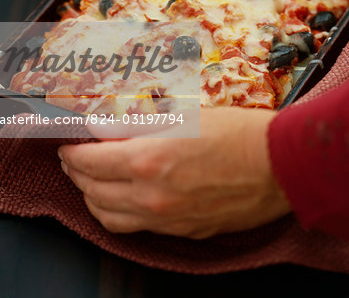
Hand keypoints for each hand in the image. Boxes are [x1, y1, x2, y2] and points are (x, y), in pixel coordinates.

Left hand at [58, 107, 290, 238]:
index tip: (68, 143)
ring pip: (108, 217)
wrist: (281, 166)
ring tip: (91, 181)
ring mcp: (167, 219)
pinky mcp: (182, 231)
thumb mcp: (184, 117)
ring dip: (92, 198)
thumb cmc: (239, 133)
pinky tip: (122, 200)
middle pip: (92, 190)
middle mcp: (151, 196)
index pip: (89, 160)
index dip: (72, 150)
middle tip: (74, 158)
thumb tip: (104, 127)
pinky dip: (118, 214)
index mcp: (148, 161)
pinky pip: (136, 229)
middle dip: (76, 172)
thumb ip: (137, 125)